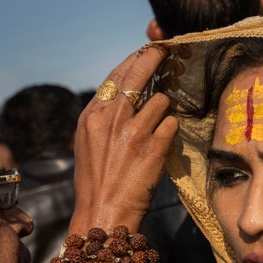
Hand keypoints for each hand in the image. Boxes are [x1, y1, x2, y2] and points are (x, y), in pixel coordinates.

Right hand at [69, 46, 178, 234]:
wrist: (103, 212)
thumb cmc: (97, 180)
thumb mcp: (89, 143)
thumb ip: (104, 118)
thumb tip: (125, 96)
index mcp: (92, 116)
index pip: (116, 76)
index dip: (134, 60)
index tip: (147, 51)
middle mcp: (111, 119)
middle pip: (138, 75)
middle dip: (154, 58)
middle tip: (167, 51)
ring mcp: (134, 132)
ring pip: (161, 101)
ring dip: (165, 109)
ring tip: (159, 124)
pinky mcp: (154, 148)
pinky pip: (173, 124)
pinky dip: (171, 129)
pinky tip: (165, 140)